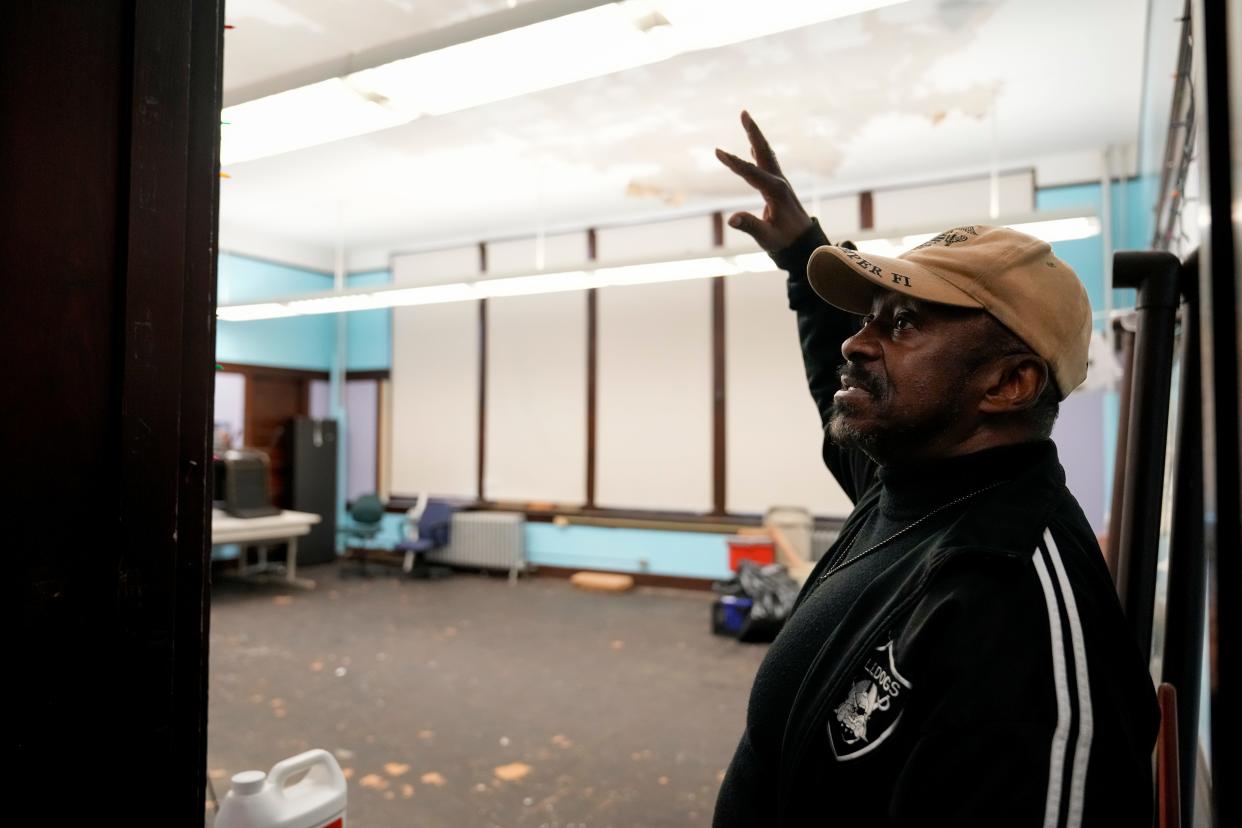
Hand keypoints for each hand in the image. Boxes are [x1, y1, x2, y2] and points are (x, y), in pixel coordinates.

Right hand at [715, 110, 812, 252]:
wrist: (805, 244)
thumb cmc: (786, 242)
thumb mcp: (767, 238)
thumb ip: (750, 226)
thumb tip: (731, 219)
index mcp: (776, 192)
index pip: (751, 173)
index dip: (734, 163)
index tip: (718, 151)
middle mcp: (779, 182)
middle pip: (764, 152)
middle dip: (753, 132)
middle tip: (744, 112)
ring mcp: (780, 183)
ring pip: (766, 154)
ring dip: (755, 136)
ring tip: (746, 119)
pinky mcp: (778, 187)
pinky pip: (766, 163)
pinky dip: (757, 151)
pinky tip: (751, 145)